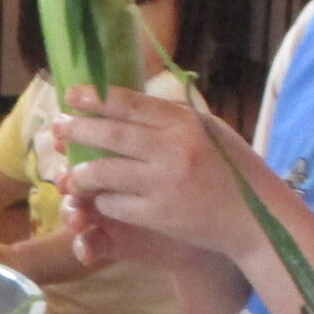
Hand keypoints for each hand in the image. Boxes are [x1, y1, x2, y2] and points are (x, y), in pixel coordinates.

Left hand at [58, 88, 280, 260]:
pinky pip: (116, 204)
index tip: (72, 93)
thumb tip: (130, 103)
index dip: (97, 97)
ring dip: (82, 172)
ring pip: (105, 172)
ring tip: (71, 172)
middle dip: (78, 130)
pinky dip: (104, 200)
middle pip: (111, 134)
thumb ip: (174, 118)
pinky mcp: (159, 214)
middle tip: (57, 127)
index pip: (131, 104)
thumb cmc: (234, 171)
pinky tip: (101, 198)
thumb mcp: (211, 132)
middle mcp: (173, 148)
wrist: (256, 219)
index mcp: (185, 122)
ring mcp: (164, 183)